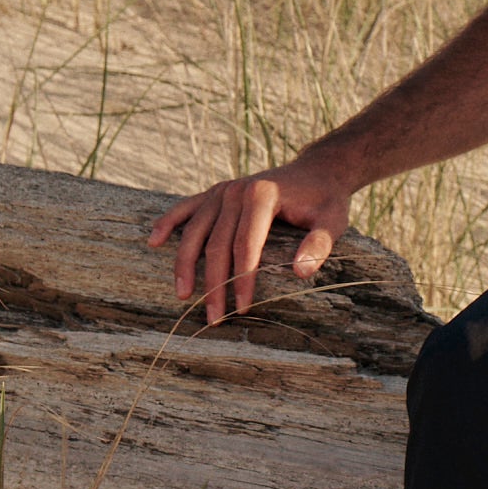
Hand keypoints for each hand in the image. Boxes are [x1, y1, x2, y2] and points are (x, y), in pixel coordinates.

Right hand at [148, 148, 356, 327]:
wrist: (318, 170)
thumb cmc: (326, 200)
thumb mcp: (333, 221)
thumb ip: (319, 245)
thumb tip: (300, 273)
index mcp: (262, 196)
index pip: (246, 247)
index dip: (242, 280)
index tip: (242, 309)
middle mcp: (236, 190)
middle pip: (217, 244)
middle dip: (213, 284)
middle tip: (213, 318)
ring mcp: (223, 190)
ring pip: (195, 231)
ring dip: (185, 264)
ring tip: (182, 295)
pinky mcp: (216, 191)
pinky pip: (187, 207)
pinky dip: (169, 222)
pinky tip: (154, 241)